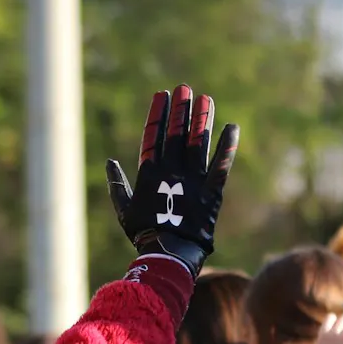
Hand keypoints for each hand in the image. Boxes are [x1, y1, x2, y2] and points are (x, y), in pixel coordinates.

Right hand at [107, 85, 239, 275]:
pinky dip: (227, 146)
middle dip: (180, 110)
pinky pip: (221, 166)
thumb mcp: (125, 209)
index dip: (158, 114)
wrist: (169, 255)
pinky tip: (232, 127)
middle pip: (177, 134)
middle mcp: (172, 173)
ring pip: (198, 144)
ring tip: (205, 98)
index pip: (153, 136)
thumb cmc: (144, 234)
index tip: (161, 95)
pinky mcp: (212, 193)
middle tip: (184, 88)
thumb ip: (118, 185)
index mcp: (151, 174)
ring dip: (202, 120)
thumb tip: (109, 162)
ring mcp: (193, 181)